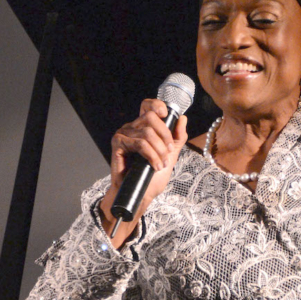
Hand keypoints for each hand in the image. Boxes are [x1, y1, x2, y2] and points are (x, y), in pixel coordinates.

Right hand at [98, 99, 188, 244]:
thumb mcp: (170, 154)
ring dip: (159, 151)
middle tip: (168, 153)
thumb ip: (177, 137)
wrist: (142, 194)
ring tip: (161, 164)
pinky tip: (154, 165)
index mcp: (143, 126)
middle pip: (151, 116)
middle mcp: (132, 127)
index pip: (148, 105)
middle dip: (165, 136)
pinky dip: (151, 155)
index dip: (157, 105)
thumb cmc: (152, 176)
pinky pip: (140, 143)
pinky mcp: (118, 144)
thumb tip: (182, 118)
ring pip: (147, 132)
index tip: (166, 115)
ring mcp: (123, 134)